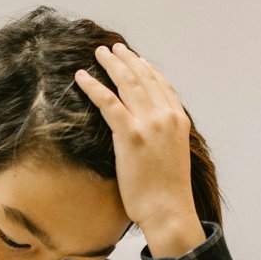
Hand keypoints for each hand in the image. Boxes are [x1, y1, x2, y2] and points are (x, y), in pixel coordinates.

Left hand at [75, 44, 204, 256]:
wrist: (168, 210)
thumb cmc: (167, 193)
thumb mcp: (171, 158)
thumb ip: (163, 139)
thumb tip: (149, 136)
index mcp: (179, 120)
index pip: (161, 85)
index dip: (145, 69)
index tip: (134, 58)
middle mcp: (167, 116)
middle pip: (143, 78)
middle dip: (126, 60)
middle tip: (111, 48)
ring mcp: (150, 123)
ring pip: (127, 84)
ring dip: (111, 65)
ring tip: (98, 54)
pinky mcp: (131, 134)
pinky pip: (108, 102)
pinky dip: (93, 86)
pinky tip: (81, 77)